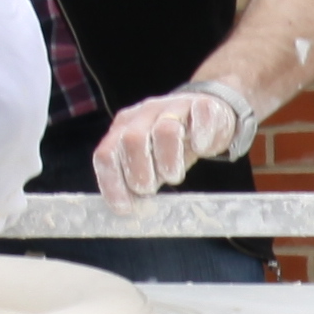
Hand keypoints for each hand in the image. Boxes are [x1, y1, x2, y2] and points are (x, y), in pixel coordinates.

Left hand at [93, 80, 257, 201]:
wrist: (207, 115)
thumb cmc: (172, 145)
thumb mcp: (149, 163)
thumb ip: (137, 179)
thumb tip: (129, 208)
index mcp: (124, 128)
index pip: (106, 154)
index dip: (112, 183)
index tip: (124, 208)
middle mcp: (144, 113)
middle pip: (132, 140)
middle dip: (140, 172)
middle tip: (150, 189)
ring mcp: (173, 106)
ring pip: (165, 130)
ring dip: (169, 160)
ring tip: (175, 175)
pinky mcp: (203, 104)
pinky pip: (200, 116)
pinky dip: (201, 137)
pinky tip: (201, 147)